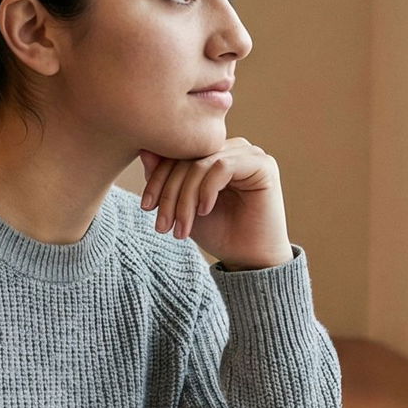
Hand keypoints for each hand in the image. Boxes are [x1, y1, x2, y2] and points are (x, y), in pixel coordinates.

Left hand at [140, 138, 290, 269]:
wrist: (248, 259)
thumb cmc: (218, 232)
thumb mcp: (182, 205)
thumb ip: (165, 178)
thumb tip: (144, 150)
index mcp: (214, 153)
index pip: (177, 153)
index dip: (157, 178)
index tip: (146, 206)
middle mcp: (232, 149)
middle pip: (188, 158)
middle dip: (170, 193)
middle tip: (163, 225)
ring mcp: (249, 154)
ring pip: (202, 164)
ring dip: (186, 198)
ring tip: (182, 226)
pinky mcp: (262, 165)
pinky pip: (223, 167)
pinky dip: (207, 190)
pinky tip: (204, 211)